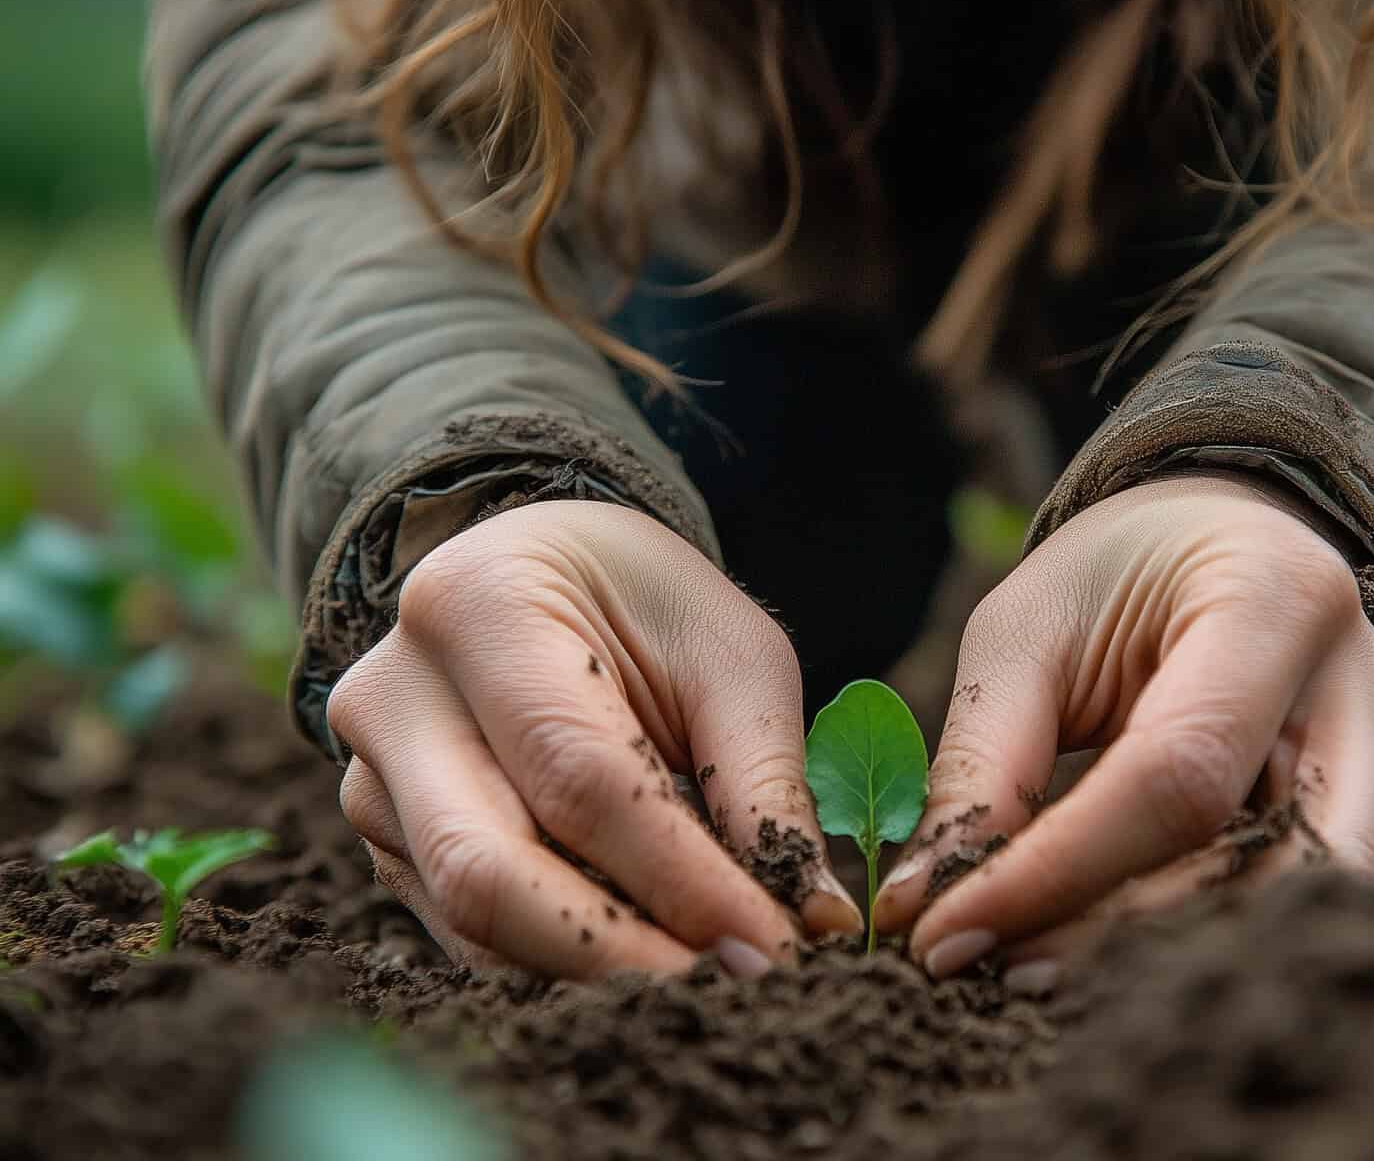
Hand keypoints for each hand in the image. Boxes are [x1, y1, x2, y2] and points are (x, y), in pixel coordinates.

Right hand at [325, 499, 861, 977]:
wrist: (549, 576)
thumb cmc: (649, 606)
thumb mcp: (732, 655)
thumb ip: (764, 780)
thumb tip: (811, 920)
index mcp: (480, 605)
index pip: (581, 778)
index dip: (682, 880)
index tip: (772, 948)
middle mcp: (396, 694)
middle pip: (493, 870)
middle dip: (622, 954)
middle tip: (735, 990)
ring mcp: (370, 776)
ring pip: (470, 920)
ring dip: (592, 970)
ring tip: (704, 983)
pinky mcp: (381, 841)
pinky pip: (463, 932)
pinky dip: (557, 960)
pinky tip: (639, 964)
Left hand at [872, 471, 1373, 981]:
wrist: (1225, 541)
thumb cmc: (1118, 577)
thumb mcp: (1028, 629)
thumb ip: (985, 758)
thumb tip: (927, 901)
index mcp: (1278, 599)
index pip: (1179, 776)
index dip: (1061, 870)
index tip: (950, 930)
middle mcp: (1371, 688)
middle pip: (1267, 866)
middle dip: (1119, 934)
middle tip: (994, 962)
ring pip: (1303, 911)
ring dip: (1166, 952)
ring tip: (1041, 957)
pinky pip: (1316, 911)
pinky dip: (1211, 936)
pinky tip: (1116, 937)